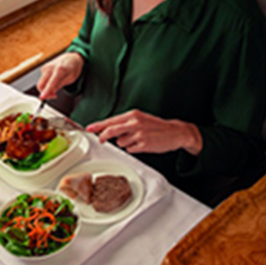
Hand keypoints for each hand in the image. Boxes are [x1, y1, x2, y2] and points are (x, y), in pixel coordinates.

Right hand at [36, 53, 84, 100]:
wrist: (72, 57)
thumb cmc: (73, 68)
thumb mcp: (70, 79)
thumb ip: (59, 86)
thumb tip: (50, 94)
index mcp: (60, 70)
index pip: (51, 83)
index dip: (46, 91)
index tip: (42, 98)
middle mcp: (50, 67)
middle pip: (41, 84)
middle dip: (45, 93)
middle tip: (53, 96)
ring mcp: (46, 67)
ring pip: (41, 83)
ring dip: (46, 89)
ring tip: (55, 88)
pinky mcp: (43, 68)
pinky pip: (42, 80)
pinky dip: (46, 84)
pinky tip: (53, 81)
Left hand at [86, 110, 202, 155]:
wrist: (175, 132)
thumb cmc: (156, 126)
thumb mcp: (140, 119)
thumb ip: (125, 123)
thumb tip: (109, 129)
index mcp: (133, 115)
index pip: (111, 120)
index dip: (99, 125)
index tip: (90, 128)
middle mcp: (135, 123)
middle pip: (111, 130)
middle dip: (104, 136)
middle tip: (101, 140)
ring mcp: (139, 134)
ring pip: (121, 142)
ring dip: (125, 143)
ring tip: (137, 140)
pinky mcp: (144, 144)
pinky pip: (130, 149)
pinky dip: (133, 148)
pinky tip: (142, 144)